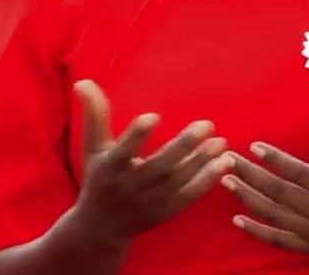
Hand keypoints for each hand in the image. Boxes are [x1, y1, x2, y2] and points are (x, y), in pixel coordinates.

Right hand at [69, 80, 229, 245]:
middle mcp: (129, 187)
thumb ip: (95, 115)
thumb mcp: (94, 148)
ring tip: (221, 141)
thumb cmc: (99, 177)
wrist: (100, 227)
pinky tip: (225, 162)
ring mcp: (148, 202)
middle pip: (159, 167)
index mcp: (109, 168)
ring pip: (178, 181)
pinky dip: (207, 181)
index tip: (153, 116)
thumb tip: (83, 81)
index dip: (136, 136)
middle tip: (207, 124)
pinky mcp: (164, 213)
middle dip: (183, 146)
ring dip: (201, 162)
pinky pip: (188, 196)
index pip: (123, 151)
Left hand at [223, 107, 308, 262]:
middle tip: (228, 161)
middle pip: (280, 193)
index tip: (255, 146)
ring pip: (274, 215)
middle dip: (251, 176)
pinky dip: (257, 231)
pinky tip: (238, 219)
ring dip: (248, 198)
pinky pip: (279, 241)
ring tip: (227, 182)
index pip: (301, 173)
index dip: (277, 160)